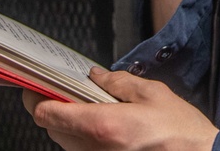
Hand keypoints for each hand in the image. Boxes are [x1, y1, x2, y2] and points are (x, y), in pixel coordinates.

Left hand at [23, 67, 218, 150]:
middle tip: (61, 88)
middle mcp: (94, 150)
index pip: (48, 114)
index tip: (38, 84)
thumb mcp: (152, 94)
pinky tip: (100, 123)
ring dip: (67, 122)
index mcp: (103, 126)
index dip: (38, 96)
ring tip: (84, 104)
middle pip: (51, 128)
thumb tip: (96, 76)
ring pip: (64, 141)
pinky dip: (82, 136)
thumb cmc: (181, 134)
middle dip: (52, 106)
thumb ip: (118, 82)